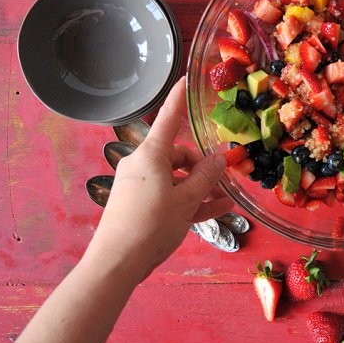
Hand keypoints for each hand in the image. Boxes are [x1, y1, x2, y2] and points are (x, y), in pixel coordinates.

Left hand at [84, 77, 233, 279]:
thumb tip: (219, 159)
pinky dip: (190, 201)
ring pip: (177, 179)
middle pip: (179, 155)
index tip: (187, 79)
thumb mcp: (186, 201)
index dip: (179, 98)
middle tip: (225, 183)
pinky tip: (216, 210)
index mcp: (150, 155)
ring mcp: (139, 185)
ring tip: (226, 201)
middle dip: (203, 168)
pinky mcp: (140, 205)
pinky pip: (170, 195)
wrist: (116, 263)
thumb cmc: (151, 225)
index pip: (169, 118)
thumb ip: (206, 177)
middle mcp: (142, 164)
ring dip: (201, 188)